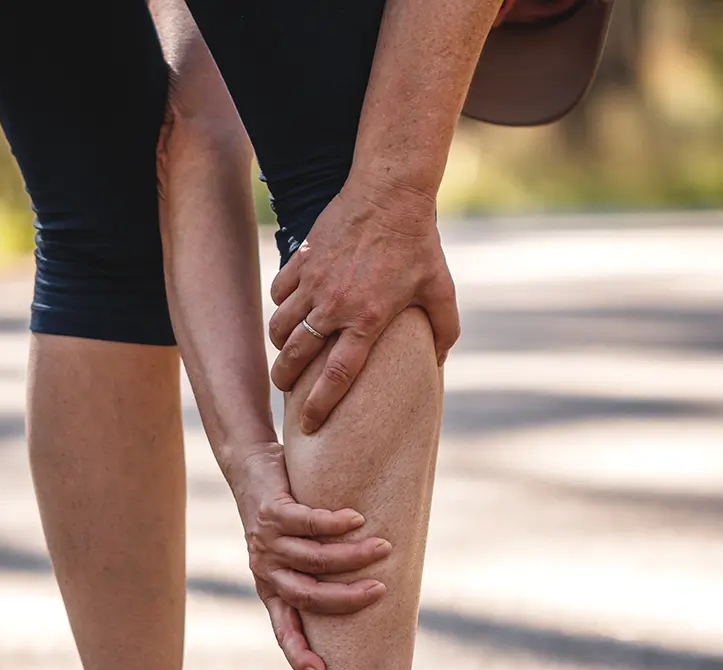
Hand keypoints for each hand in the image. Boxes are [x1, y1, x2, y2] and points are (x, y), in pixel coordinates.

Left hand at [229, 442, 389, 669]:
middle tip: (380, 591)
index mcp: (270, 588)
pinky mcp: (273, 512)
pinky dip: (336, 523)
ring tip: (383, 548)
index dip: (299, 654)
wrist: (249, 469)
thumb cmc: (282, 516)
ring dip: (353, 556)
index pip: (283, 630)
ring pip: (315, 559)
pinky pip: (309, 523)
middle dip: (347, 598)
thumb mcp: (291, 552)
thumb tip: (366, 594)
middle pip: (308, 596)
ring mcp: (267, 542)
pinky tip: (356, 519)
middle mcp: (266, 569)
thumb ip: (315, 572)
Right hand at [268, 174, 459, 432]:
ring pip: (280, 327)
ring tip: (287, 351)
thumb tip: (438, 362)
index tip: (309, 426)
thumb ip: (444, 331)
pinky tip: (291, 310)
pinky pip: (279, 295)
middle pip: (295, 357)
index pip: (336, 377)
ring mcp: (314, 282)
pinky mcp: (302, 260)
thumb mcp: (441, 290)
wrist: (390, 191)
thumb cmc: (419, 243)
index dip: (319, 406)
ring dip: (281, 345)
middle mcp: (335, 306)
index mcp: (368, 321)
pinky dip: (281, 307)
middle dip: (285, 380)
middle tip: (285, 388)